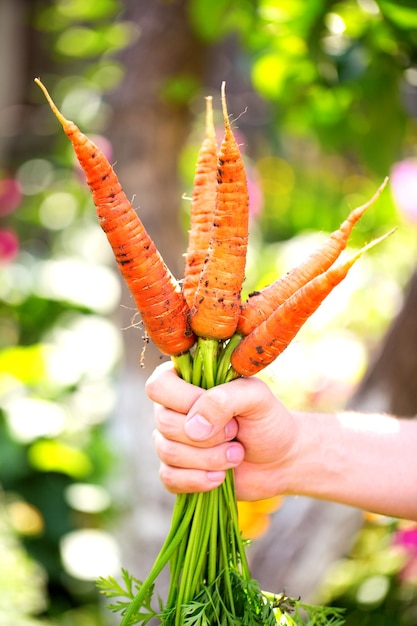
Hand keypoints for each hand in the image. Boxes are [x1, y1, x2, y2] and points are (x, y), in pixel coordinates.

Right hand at [145, 362, 297, 499]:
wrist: (280, 460)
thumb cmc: (267, 420)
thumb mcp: (256, 398)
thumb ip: (224, 399)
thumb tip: (194, 427)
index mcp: (186, 382)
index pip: (159, 386)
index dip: (185, 400)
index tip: (220, 411)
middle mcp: (173, 410)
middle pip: (164, 422)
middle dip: (208, 435)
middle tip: (236, 433)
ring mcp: (172, 441)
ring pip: (168, 452)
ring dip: (209, 459)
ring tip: (236, 454)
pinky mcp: (176, 472)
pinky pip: (169, 478)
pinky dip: (199, 480)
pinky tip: (221, 478)